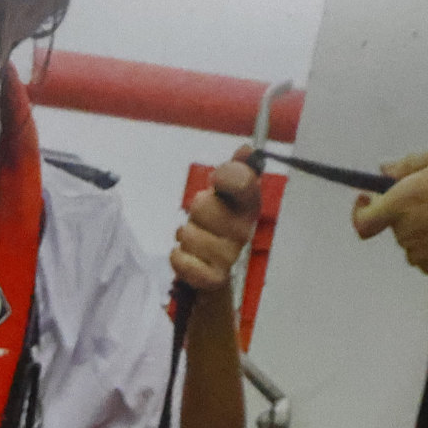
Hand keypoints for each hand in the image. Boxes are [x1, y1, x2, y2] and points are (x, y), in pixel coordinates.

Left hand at [174, 146, 261, 303]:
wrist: (213, 269)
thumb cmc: (218, 227)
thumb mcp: (225, 196)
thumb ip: (234, 171)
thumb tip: (246, 149)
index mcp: (249, 205)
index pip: (242, 181)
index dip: (226, 176)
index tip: (218, 179)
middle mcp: (244, 229)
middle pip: (202, 206)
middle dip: (194, 212)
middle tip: (201, 220)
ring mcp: (230, 255)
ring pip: (188, 234)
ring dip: (185, 236)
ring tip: (195, 239)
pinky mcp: (214, 277)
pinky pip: (182, 260)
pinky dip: (178, 258)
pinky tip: (188, 257)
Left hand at [354, 145, 427, 273]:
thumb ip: (408, 164)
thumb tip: (385, 171)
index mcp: (399, 204)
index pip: (362, 220)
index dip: (360, 211)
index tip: (367, 198)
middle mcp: (403, 231)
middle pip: (393, 222)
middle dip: (407, 208)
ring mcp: (418, 251)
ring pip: (410, 236)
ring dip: (423, 223)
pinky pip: (425, 251)